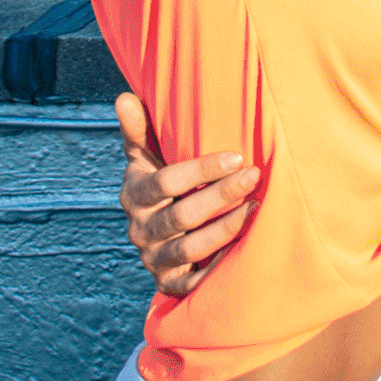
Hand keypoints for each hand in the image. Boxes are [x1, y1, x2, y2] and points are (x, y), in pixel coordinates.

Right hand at [115, 92, 258, 298]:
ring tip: (255, 209)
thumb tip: (125, 97)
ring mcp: (153, 258)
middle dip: (220, 196)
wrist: (157, 236)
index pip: (165, 182)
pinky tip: (244, 249)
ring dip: (224, 229)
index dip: (201, 170)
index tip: (237, 157)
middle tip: (254, 177)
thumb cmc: (159, 183)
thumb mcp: (146, 157)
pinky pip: (192, 283)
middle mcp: (140, 230)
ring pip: (189, 249)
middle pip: (181, 216)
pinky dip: (217, 268)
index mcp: (134, 195)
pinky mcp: (168, 283)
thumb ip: (139, 131)